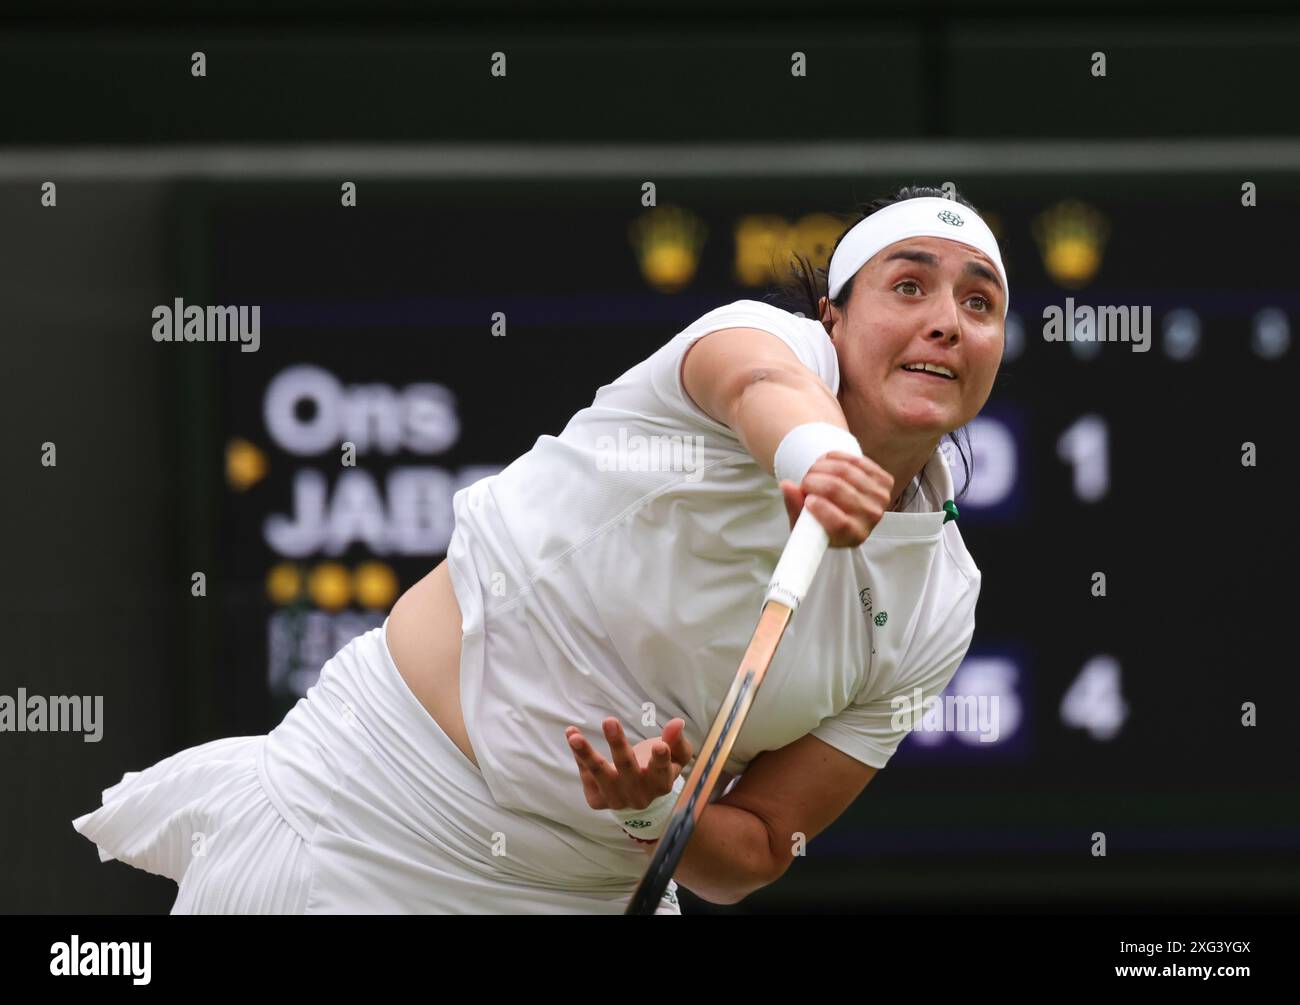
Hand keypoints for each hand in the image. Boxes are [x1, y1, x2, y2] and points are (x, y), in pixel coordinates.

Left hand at [565, 717, 692, 810]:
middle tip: (609, 721)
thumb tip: (677, 723)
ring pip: (600, 775)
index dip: (661, 759)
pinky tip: (572, 734)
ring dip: (586, 754)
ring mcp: (616, 799)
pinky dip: (578, 755)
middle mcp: (639, 795)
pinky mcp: (597, 800)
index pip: (661, 771)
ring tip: (575, 736)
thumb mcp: (675, 755)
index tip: (659, 746)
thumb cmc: (658, 768)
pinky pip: (586, 775)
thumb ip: (677, 740)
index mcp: (661, 783)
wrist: (638, 797)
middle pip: (627, 768)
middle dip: (617, 744)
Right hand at [780, 450, 894, 547]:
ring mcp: (881, 498)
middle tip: (804, 482)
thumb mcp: (804, 522)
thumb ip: (794, 507)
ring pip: (845, 470)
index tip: (807, 500)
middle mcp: (871, 518)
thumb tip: (786, 485)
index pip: (840, 524)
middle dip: (812, 481)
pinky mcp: (885, 481)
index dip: (821, 509)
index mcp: (853, 537)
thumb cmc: (823, 519)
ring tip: (813, 472)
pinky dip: (835, 457)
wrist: (847, 506)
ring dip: (821, 466)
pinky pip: (855, 460)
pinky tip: (826, 462)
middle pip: (838, 490)